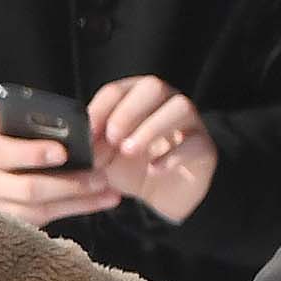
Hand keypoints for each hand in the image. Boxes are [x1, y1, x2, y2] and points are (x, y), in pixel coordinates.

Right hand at [0, 96, 121, 228]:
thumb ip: (5, 114)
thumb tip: (52, 124)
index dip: (31, 154)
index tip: (63, 152)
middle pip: (21, 188)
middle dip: (65, 183)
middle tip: (99, 174)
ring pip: (32, 210)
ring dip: (74, 202)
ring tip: (107, 190)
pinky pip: (35, 222)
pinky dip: (68, 212)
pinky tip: (94, 202)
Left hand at [89, 76, 217, 224]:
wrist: (162, 194)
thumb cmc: (131, 168)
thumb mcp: (105, 158)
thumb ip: (92, 146)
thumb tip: (76, 143)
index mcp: (135, 98)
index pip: (117, 89)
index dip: (101, 108)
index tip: (87, 133)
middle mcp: (165, 101)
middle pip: (152, 87)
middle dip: (127, 111)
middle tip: (111, 138)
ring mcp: (189, 121)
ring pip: (179, 107)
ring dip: (151, 127)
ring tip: (129, 151)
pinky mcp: (204, 145)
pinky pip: (194, 142)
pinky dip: (173, 155)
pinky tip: (154, 169)